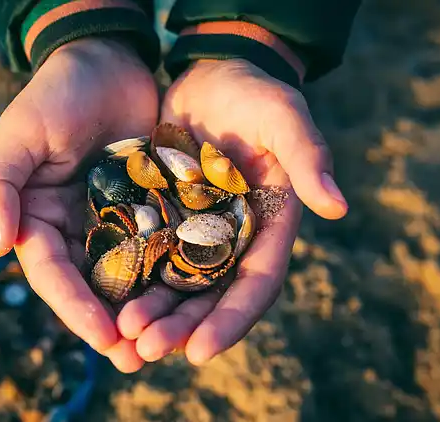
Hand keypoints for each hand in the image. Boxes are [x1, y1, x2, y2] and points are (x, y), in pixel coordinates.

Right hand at [0, 38, 157, 371]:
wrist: (107, 62)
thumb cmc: (56, 94)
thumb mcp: (19, 134)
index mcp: (37, 219)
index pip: (53, 273)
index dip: (75, 307)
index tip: (103, 337)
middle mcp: (75, 229)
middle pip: (92, 286)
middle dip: (113, 323)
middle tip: (138, 359)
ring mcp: (113, 222)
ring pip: (129, 275)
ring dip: (145, 310)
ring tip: (168, 344)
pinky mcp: (149, 209)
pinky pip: (161, 245)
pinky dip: (172, 272)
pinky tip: (195, 297)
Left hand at [116, 59, 348, 366]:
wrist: (214, 75)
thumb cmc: (255, 95)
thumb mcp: (283, 118)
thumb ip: (308, 157)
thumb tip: (337, 206)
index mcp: (269, 228)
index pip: (255, 285)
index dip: (230, 320)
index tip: (200, 352)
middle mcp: (234, 240)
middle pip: (209, 296)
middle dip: (181, 327)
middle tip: (146, 350)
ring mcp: (196, 233)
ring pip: (174, 284)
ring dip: (151, 313)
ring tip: (122, 336)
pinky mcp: (163, 218)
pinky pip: (145, 256)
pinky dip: (129, 279)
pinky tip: (102, 298)